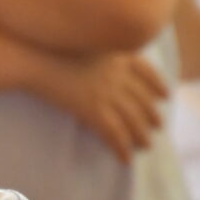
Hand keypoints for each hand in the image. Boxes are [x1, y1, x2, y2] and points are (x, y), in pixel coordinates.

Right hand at [28, 51, 167, 162]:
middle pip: (142, 98)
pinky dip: (122, 148)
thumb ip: (95, 48)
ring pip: (133, 119)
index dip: (158, 84)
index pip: (146, 71)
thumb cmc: (47, 44)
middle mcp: (116, 73)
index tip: (166, 95)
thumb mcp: (79, 39)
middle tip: (158, 127)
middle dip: (152, 114)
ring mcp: (106, 91)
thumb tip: (98, 60)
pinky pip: (114, 133)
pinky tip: (126, 159)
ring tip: (146, 146)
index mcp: (116, 53)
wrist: (33, 54)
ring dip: (141, 135)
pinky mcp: (92, 108)